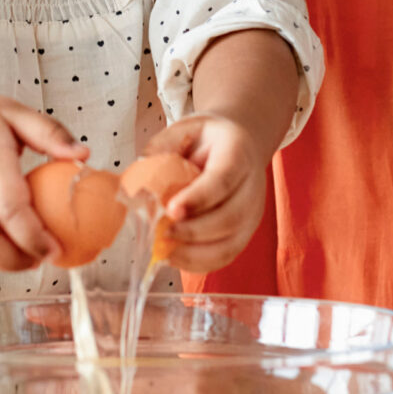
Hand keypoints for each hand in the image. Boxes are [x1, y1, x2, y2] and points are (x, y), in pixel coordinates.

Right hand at [0, 89, 87, 271]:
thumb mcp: (15, 112)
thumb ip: (51, 133)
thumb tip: (83, 156)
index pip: (11, 210)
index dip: (34, 237)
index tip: (57, 248)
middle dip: (18, 260)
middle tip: (44, 258)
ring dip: (5, 261)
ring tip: (29, 255)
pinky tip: (9, 241)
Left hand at [138, 113, 267, 272]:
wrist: (239, 145)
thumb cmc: (207, 139)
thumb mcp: (184, 130)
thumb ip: (162, 149)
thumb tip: (140, 176)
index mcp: (237, 153)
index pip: (223, 179)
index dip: (198, 198)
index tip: (172, 209)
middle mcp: (252, 186)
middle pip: (230, 217)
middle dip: (193, 231)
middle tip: (162, 233)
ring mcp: (252, 214)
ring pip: (230, 243)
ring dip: (195, 253)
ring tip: (164, 251)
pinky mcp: (245, 234)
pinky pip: (226, 257)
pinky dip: (199, 263)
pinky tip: (174, 257)